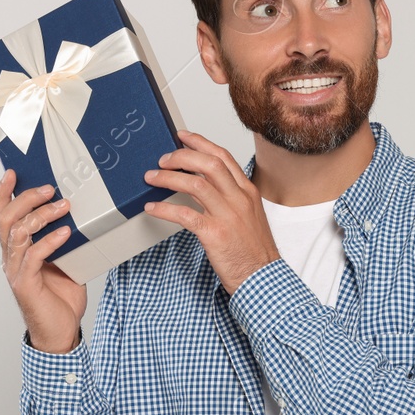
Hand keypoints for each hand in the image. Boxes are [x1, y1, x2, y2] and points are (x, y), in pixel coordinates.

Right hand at [0, 168, 87, 352]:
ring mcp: (15, 270)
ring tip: (64, 207)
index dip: (3, 193)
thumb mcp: (65, 259)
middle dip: (27, 198)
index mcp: (16, 249)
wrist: (60, 331)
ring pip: (17, 233)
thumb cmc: (61, 296)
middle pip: (6, 218)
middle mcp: (10, 257)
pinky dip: (50, 241)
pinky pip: (34, 256)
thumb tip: (79, 215)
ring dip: (41, 216)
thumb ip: (64, 239)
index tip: (13, 172)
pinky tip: (66, 233)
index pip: (1, 215)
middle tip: (50, 188)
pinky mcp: (25, 284)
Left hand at [141, 130, 279, 294]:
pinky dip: (164, 209)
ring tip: (152, 179)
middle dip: (181, 157)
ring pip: (195, 184)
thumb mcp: (248, 215)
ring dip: (168, 178)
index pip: (222, 157)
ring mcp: (228, 216)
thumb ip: (227, 197)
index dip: (200, 143)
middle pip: (208, 164)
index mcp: (247, 192)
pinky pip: (184, 215)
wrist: (262, 277)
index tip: (182, 136)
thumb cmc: (253, 250)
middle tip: (162, 160)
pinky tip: (152, 209)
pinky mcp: (215, 234)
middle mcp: (239, 199)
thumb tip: (198, 183)